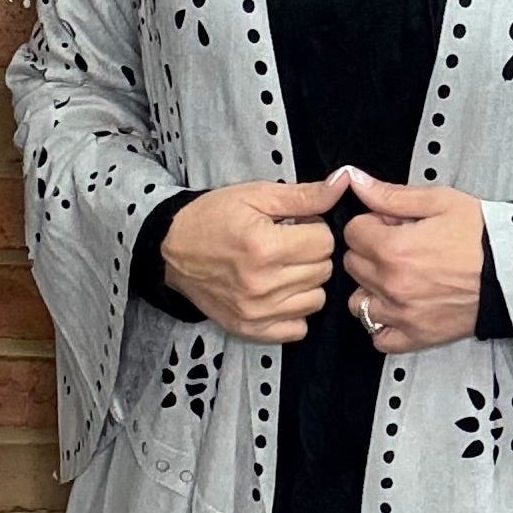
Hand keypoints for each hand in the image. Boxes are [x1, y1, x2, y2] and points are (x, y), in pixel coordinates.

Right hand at [161, 168, 348, 340]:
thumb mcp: (255, 195)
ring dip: (307, 283)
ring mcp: (256, 312)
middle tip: (288, 245)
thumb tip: (343, 183)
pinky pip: (298, 329)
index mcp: (264, 246)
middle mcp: (262, 284)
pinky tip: (280, 294)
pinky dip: (295, 312)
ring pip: (317, 300)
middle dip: (312, 254)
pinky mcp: (250, 330)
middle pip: (323, 270)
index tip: (296, 226)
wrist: (170, 250)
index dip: (314, 228)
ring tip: (284, 269)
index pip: (324, 241)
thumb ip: (303, 195)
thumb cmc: (213, 217)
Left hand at [340, 166, 487, 352]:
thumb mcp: (440, 202)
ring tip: (397, 279)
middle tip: (400, 248)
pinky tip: (397, 309)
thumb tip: (355, 181)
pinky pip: (378, 338)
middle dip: (370, 252)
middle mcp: (391, 284)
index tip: (391, 225)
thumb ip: (391, 195)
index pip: (353, 232)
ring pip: (358, 302)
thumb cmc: (482, 236)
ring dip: (371, 289)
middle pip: (353, 265)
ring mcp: (401, 314)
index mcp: (392, 248)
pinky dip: (382, 325)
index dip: (372, 224)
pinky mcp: (416, 336)